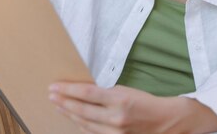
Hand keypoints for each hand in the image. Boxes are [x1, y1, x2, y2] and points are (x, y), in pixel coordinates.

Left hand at [49, 82, 183, 133]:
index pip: (87, 93)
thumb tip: (83, 90)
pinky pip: (91, 132)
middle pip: (81, 109)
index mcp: (120, 99)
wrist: (165, 121)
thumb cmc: (146, 102)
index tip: (54, 86)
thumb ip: (106, 92)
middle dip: (63, 101)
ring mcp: (114, 131)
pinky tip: (72, 118)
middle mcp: (115, 117)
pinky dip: (79, 124)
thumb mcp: (127, 90)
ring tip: (57, 105)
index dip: (68, 90)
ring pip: (83, 122)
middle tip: (51, 94)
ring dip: (68, 113)